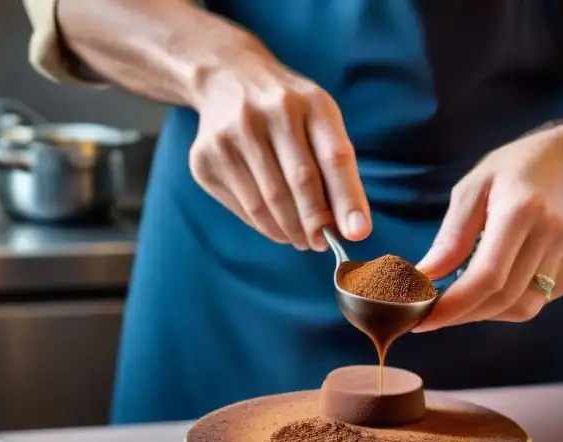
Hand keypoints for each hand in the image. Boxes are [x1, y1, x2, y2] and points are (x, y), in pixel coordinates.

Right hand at [188, 55, 370, 250]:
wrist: (226, 77)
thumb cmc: (287, 111)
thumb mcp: (318, 120)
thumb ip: (336, 169)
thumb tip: (351, 228)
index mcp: (310, 102)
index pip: (334, 156)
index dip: (348, 198)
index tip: (357, 234)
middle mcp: (270, 112)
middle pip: (300, 183)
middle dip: (315, 223)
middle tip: (322, 243)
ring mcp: (232, 134)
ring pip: (268, 203)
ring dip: (289, 231)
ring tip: (301, 239)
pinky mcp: (205, 158)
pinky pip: (243, 207)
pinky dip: (264, 225)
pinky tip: (275, 226)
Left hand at [412, 131, 562, 330]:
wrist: (561, 163)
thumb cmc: (508, 173)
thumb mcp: (470, 191)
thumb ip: (450, 238)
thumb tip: (425, 277)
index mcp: (521, 212)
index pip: (488, 276)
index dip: (455, 305)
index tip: (423, 319)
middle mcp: (551, 236)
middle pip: (503, 297)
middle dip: (461, 314)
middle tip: (430, 315)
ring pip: (521, 308)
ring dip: (482, 313)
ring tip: (459, 300)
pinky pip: (535, 304)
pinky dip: (505, 306)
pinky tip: (491, 288)